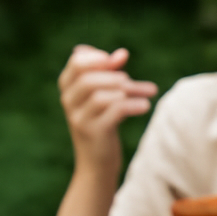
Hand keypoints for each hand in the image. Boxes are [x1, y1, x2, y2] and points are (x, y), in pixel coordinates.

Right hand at [57, 46, 156, 171]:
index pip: (77, 62)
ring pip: (101, 95)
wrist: (97, 163)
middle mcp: (68, 101)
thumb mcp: (104, 96)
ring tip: (148, 92)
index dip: (99, 57)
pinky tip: (146, 105)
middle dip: (116, 76)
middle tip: (132, 81)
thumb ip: (110, 74)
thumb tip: (122, 53)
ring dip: (129, 90)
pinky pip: (114, 111)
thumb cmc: (103, 124)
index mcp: (68, 88)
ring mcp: (79, 118)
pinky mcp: (94, 132)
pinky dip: (132, 105)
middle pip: (88, 78)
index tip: (120, 59)